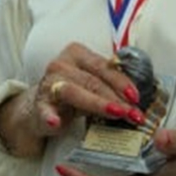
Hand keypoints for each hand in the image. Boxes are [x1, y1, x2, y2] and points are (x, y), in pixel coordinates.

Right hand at [0, 43, 144, 156]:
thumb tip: (135, 99)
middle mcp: (61, 64)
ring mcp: (48, 84)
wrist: (41, 106)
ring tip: (114, 113)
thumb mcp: (90, 83)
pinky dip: (50, 116)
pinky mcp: (39, 105)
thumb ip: (108, 85)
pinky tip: (56, 122)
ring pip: (74, 92)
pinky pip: (45, 110)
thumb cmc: (72, 92)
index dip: (121, 81)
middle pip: (92, 81)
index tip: (136, 97)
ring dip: (97, 104)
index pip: (102, 66)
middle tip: (134, 114)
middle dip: (116, 98)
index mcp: (76, 53)